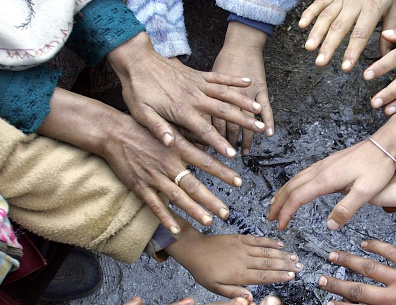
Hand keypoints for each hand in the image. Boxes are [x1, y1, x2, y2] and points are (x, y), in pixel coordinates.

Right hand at [39, 88, 242, 233]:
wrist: (113, 133)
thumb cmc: (144, 130)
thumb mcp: (170, 130)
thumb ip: (190, 139)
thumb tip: (211, 144)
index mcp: (177, 148)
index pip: (205, 162)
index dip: (223, 172)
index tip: (239, 182)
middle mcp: (168, 164)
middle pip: (194, 185)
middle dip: (212, 200)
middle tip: (227, 212)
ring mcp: (153, 176)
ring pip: (177, 197)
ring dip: (194, 211)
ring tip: (209, 221)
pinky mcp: (139, 186)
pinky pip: (154, 205)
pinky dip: (165, 218)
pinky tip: (177, 229)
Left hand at [107, 32, 264, 154]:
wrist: (135, 59)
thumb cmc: (137, 89)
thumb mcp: (141, 113)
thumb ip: (158, 128)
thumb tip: (170, 144)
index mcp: (181, 109)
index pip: (204, 130)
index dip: (218, 143)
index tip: (231, 154)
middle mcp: (194, 97)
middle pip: (223, 111)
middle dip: (243, 121)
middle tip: (259, 130)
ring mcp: (198, 84)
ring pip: (226, 94)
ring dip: (243, 102)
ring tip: (259, 111)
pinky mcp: (198, 74)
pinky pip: (220, 77)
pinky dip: (234, 79)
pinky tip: (248, 82)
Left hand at [165, 227, 303, 299]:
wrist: (194, 250)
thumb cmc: (203, 272)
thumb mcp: (215, 288)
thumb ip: (234, 294)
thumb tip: (251, 301)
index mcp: (238, 274)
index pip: (263, 276)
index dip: (279, 276)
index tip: (291, 276)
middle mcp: (243, 260)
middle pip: (269, 263)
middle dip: (286, 265)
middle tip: (300, 267)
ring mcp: (242, 247)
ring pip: (266, 251)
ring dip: (282, 254)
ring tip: (294, 257)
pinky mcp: (240, 238)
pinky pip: (258, 240)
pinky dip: (270, 242)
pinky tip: (280, 245)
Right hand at [268, 137, 395, 229]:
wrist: (385, 144)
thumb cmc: (378, 167)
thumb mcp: (366, 192)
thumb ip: (347, 209)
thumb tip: (330, 226)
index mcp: (326, 179)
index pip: (298, 197)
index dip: (286, 212)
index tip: (280, 225)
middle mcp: (320, 170)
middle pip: (291, 187)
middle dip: (278, 203)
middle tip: (270, 218)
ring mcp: (323, 165)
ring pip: (295, 179)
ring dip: (283, 193)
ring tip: (275, 205)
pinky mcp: (328, 163)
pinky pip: (303, 175)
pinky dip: (293, 184)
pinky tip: (295, 189)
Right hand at [299, 0, 395, 69]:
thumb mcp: (394, 9)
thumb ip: (390, 32)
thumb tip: (386, 57)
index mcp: (372, 9)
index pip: (360, 34)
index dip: (352, 51)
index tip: (345, 67)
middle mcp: (354, 4)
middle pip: (339, 27)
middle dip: (328, 46)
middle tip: (320, 62)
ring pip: (326, 16)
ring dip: (316, 32)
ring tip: (309, 47)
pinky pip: (319, 2)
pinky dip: (310, 12)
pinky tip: (302, 24)